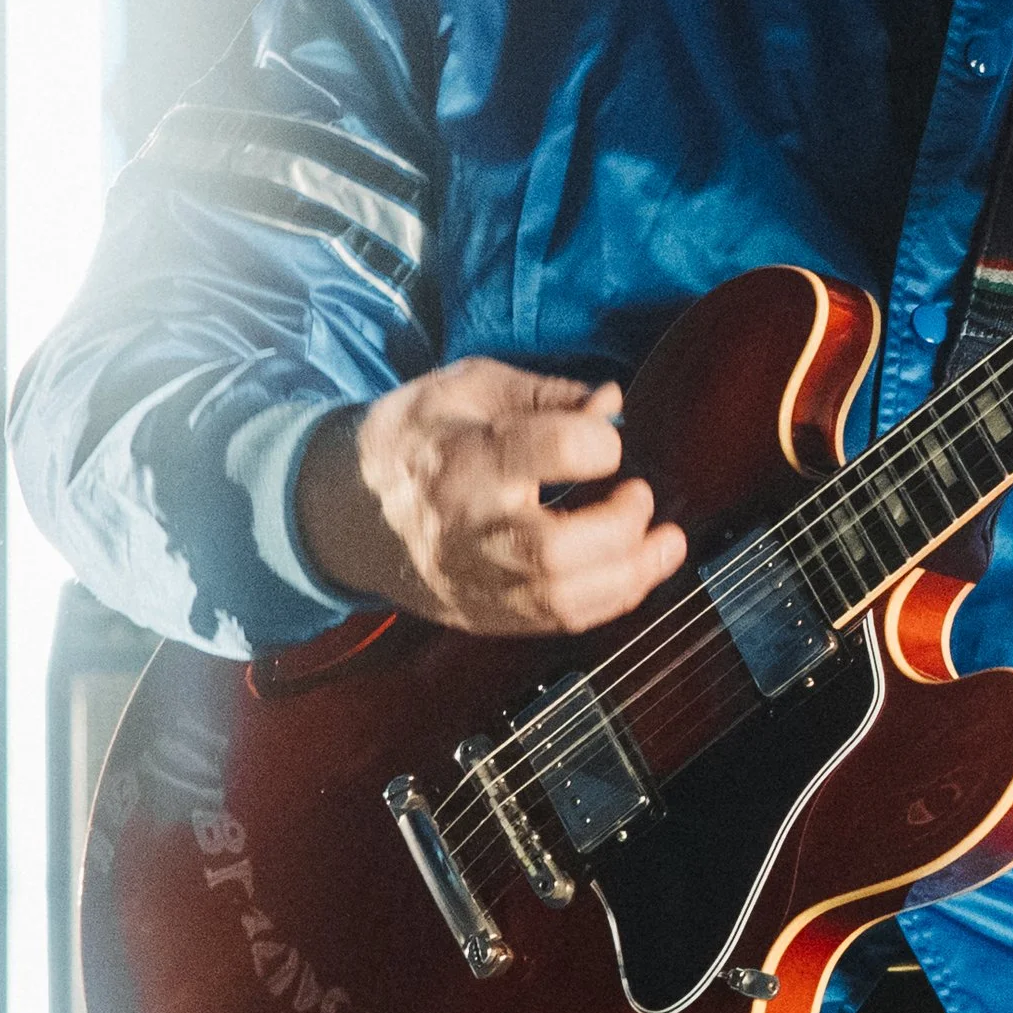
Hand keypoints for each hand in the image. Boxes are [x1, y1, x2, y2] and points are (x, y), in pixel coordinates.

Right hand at [295, 359, 686, 637]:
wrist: (345, 511)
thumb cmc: (413, 439)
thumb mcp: (466, 390)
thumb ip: (545, 395)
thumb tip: (614, 403)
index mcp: (464, 460)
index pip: (548, 452)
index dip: (596, 443)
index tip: (605, 438)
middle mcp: (469, 530)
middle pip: (554, 549)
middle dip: (620, 526)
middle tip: (641, 497)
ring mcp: (475, 581)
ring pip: (562, 599)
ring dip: (633, 574)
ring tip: (667, 543)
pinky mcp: (484, 614)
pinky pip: (556, 623)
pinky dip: (610, 600)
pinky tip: (637, 571)